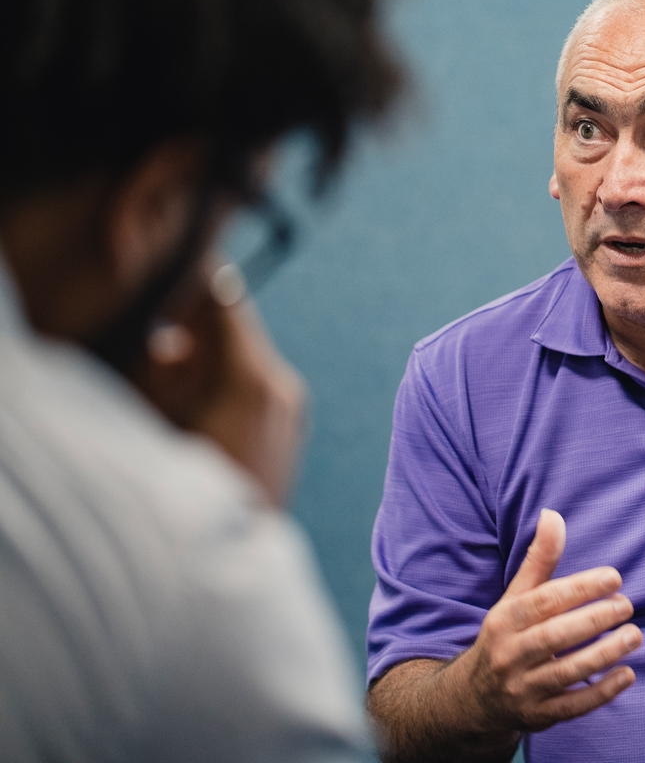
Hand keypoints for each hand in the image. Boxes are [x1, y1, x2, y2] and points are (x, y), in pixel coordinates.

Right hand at [133, 260, 304, 505]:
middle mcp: (280, 384)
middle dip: (194, 329)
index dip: (190, 286)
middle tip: (162, 346)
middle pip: (233, 326)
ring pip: (244, 354)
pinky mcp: (293, 421)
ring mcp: (292, 404)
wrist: (233, 553)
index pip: (222, 299)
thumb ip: (161, 369)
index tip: (165, 288)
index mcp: (250, 378)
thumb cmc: (186, 485)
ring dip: (208, 359)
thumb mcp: (157, 419)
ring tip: (178, 394)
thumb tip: (169, 339)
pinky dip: (226, 383)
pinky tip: (199, 412)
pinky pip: (256, 382)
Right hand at [448, 510, 638, 738]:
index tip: (615, 577)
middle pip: (555, 636)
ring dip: (605, 654)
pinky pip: (573, 706)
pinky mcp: (538, 716)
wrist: (474, 698)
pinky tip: (628, 674)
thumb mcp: (514, 598)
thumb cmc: (506, 636)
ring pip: (566, 671)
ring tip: (635, 635)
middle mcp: (510, 655)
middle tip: (627, 606)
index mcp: (504, 620)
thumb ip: (539, 560)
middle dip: (595, 620)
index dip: (580, 588)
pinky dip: (601, 692)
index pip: (544, 601)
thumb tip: (553, 514)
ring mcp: (523, 689)